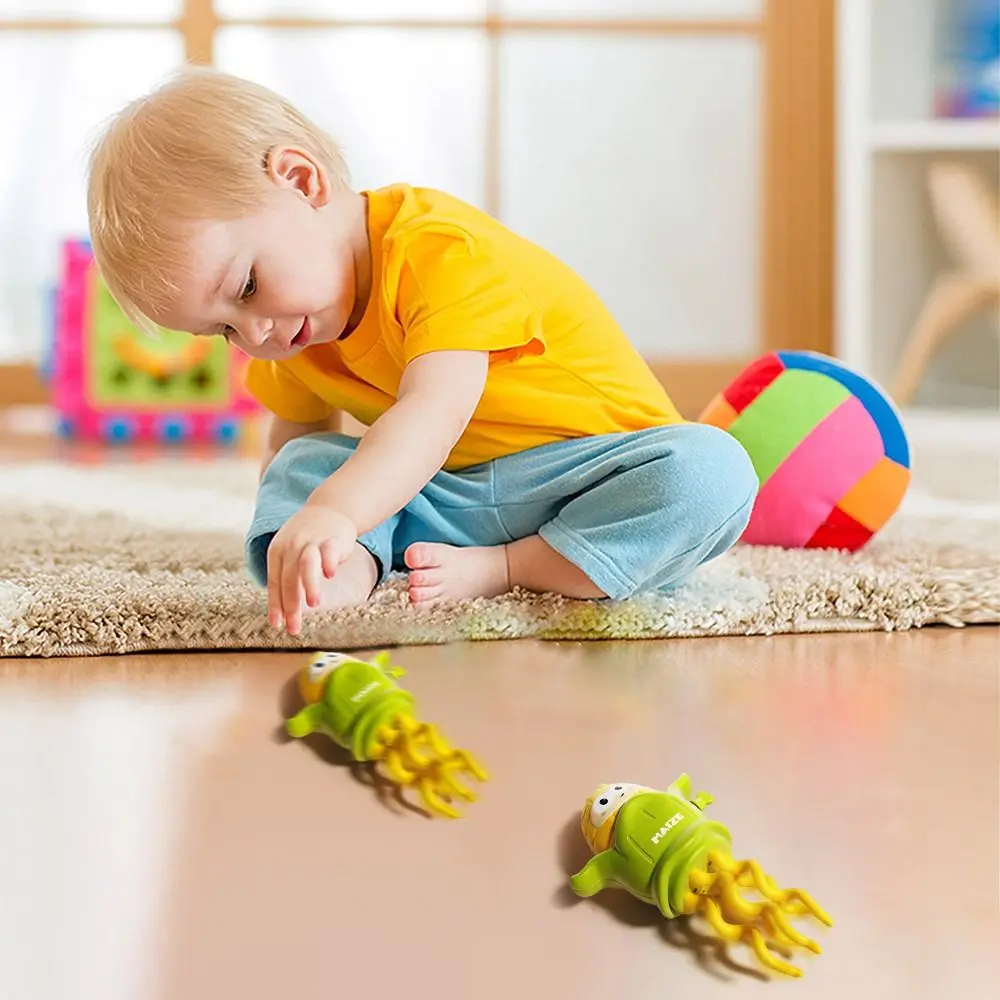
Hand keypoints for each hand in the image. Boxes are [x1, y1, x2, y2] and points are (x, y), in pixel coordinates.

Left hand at [266, 504, 356, 633]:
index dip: (275, 605)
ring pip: (306, 564)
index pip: (275, 583)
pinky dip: (329, 563)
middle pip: (289, 579)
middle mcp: (292, 545)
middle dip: (292, 606)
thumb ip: (287, 577)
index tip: (278, 625)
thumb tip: (284, 613)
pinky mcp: (331, 538)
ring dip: (309, 584)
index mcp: (277, 552)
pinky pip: (329, 551)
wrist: (330, 509)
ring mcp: (311, 540)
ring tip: (314, 604)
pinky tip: (330, 575)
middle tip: (294, 628)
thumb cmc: (308, 538)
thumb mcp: (290, 553)